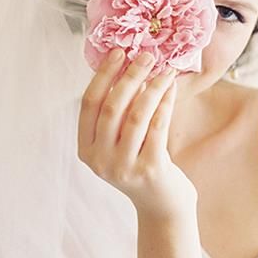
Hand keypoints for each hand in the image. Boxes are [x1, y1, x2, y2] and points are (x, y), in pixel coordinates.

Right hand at [77, 48, 196, 219]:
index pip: (89, 104)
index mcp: (86, 149)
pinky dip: (165, 104)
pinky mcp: (150, 170)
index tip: (118, 52)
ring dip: (152, 88)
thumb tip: (129, 65)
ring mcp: (123, 167)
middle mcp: (100, 160)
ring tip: (165, 70)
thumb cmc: (140, 165)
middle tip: (147, 56)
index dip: (103, 75)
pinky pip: (158, 127)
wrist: (162, 206)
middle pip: (112, 107)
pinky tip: (171, 89)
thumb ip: (117, 113)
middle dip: (130, 76)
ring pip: (136, 115)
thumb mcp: (120, 142)